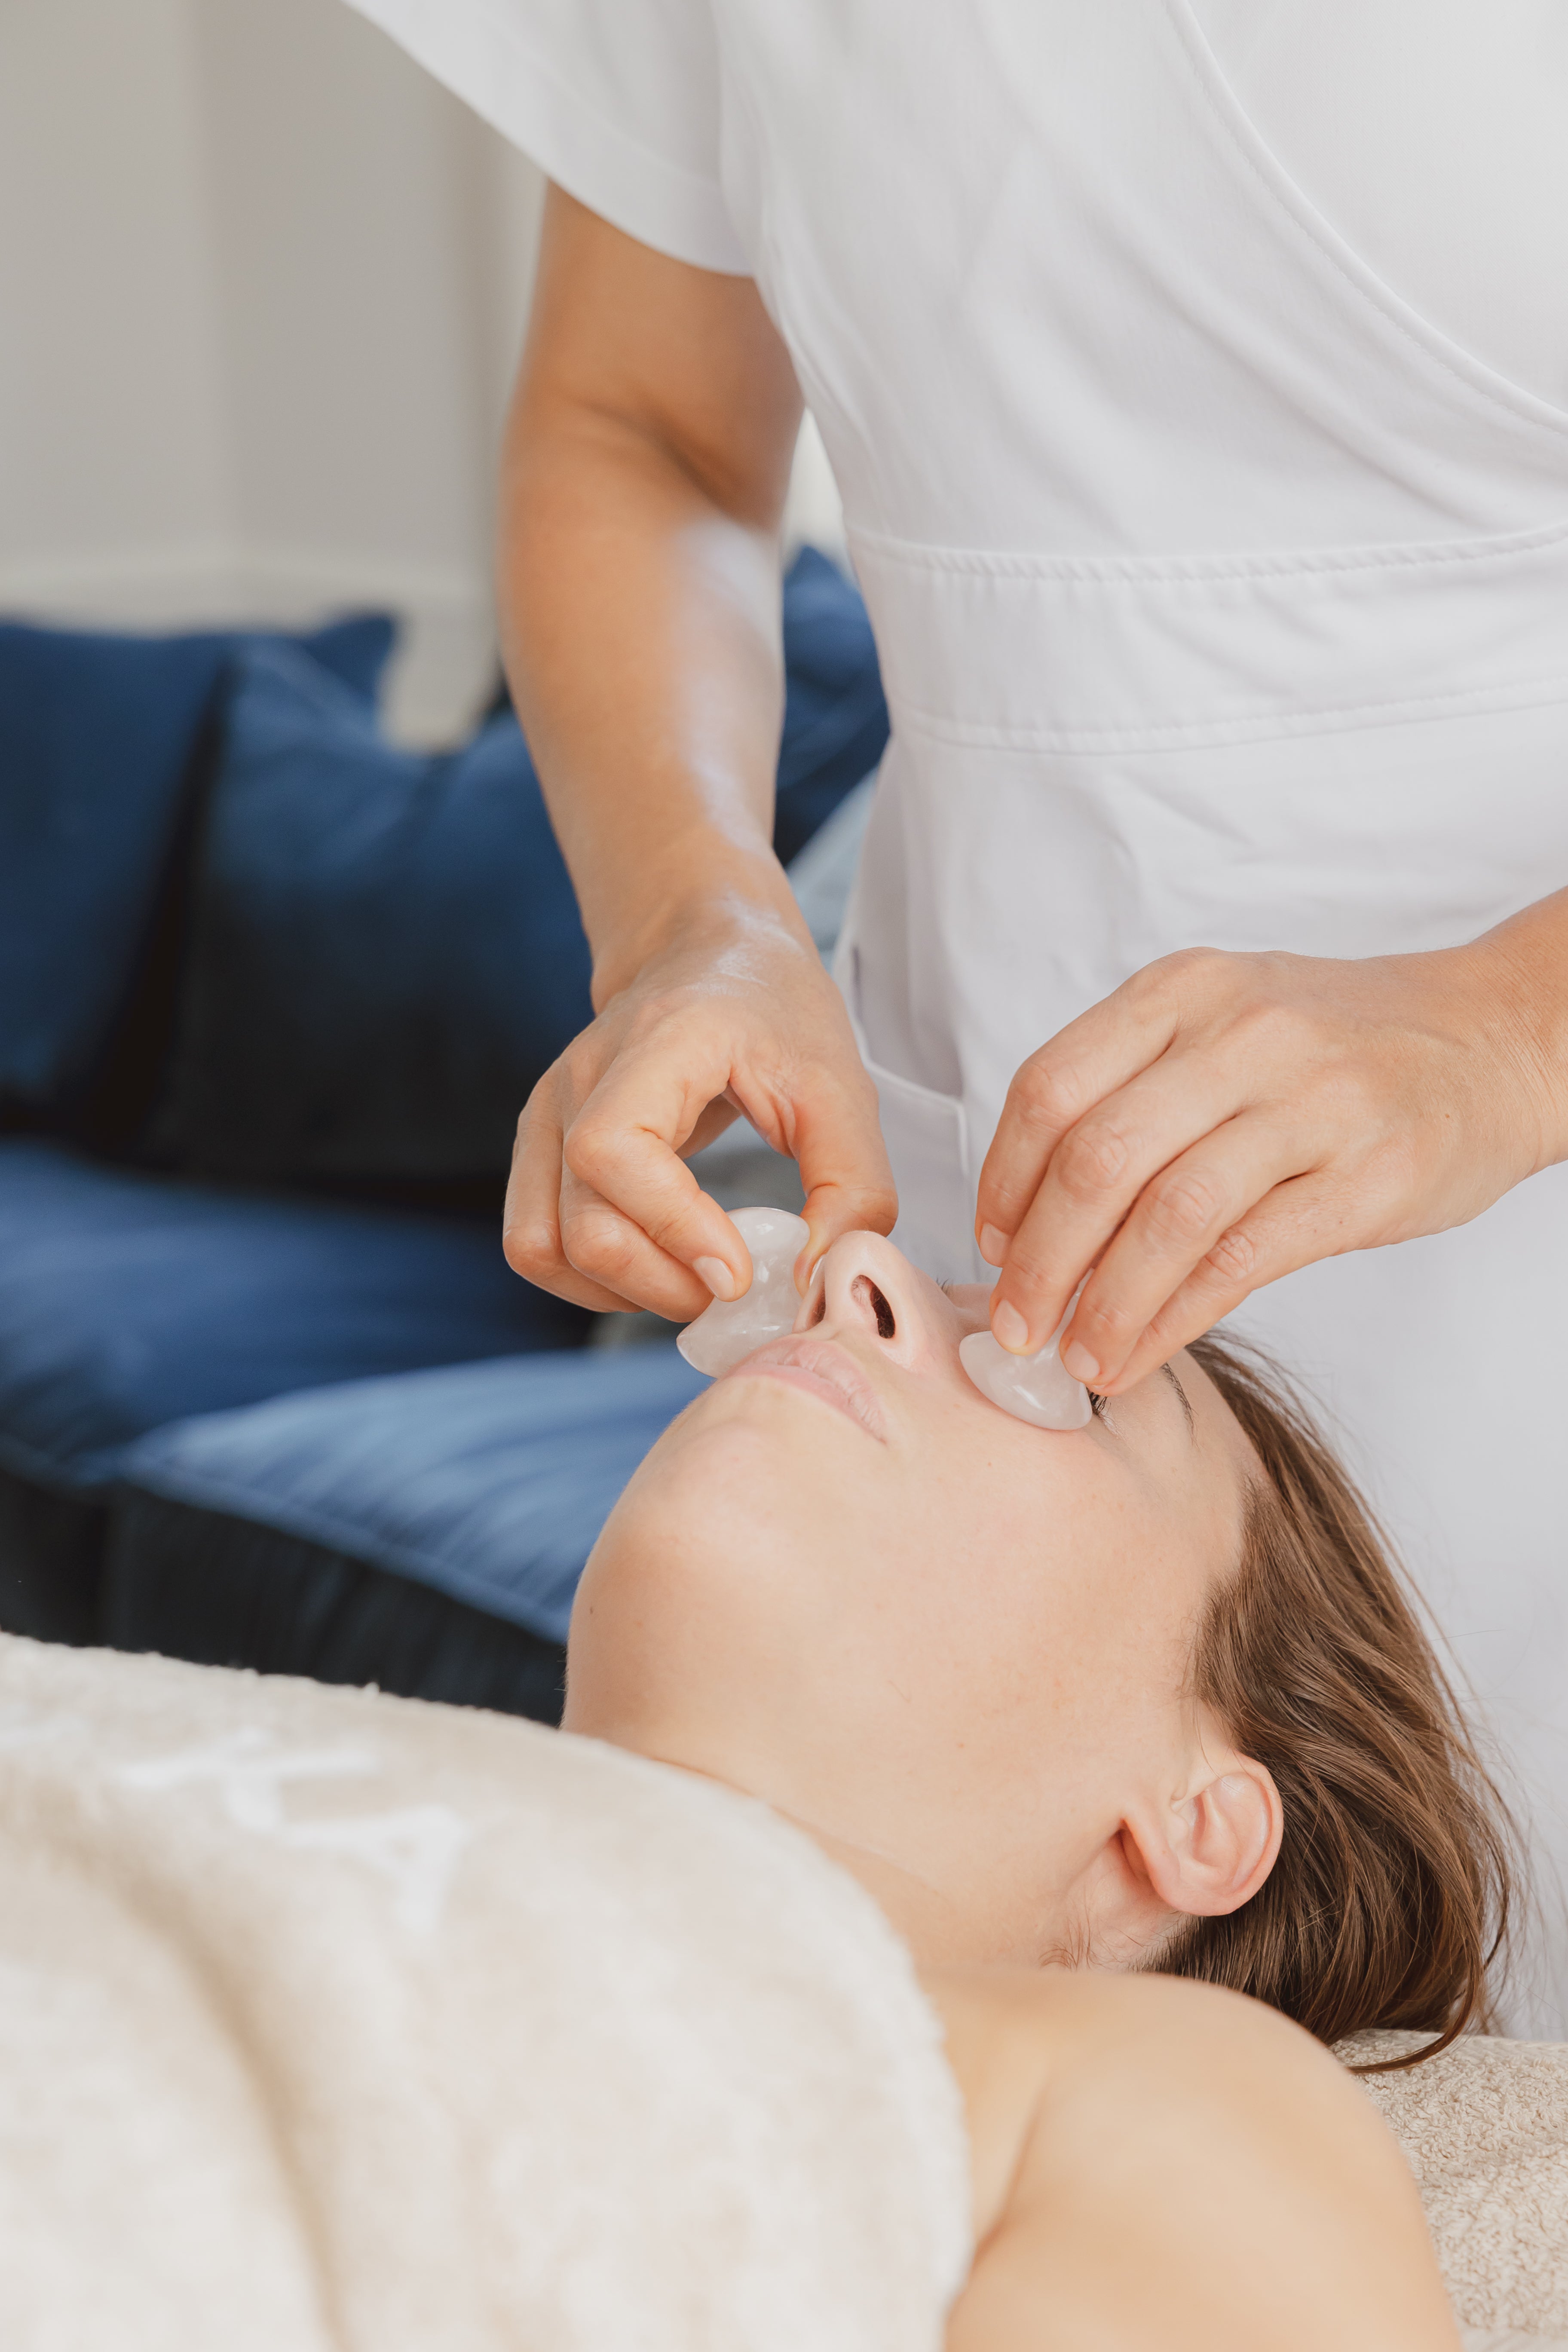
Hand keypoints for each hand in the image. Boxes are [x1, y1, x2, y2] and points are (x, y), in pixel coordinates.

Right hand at [504, 902, 896, 1319]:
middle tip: (735, 1288)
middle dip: (664, 1284)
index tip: (738, 1272)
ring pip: (546, 1248)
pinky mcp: (541, 1148)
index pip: (611, 1151)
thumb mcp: (842, 1088)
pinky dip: (591, 1282)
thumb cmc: (774, 1011)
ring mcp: (548, 1115)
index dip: (671, 1228)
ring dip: (623, 1292)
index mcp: (656, 1044)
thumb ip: (851, 1187)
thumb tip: (814, 1282)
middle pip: (582, 1226)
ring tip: (695, 1283)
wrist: (705, 951)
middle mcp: (580, 1080)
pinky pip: (536, 1244)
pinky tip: (655, 1269)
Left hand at [975, 936, 1565, 1394]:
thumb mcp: (1223, 1023)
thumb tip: (1026, 1214)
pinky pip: (1241, 1260)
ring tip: (1076, 1358)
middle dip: (1039, 1260)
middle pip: (1096, 1159)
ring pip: (1167, 1218)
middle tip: (1017, 1324)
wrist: (1495, 1038)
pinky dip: (1174, 1319)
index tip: (992, 1244)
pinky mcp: (1366, 1177)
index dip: (1003, 1182)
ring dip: (1104, 1304)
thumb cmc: (1341, 1044)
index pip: (1050, 1089)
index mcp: (1185, 991)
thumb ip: (1131, 1090)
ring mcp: (1310, 1104)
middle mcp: (1241, 1034)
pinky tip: (1140, 1351)